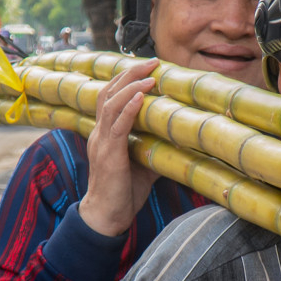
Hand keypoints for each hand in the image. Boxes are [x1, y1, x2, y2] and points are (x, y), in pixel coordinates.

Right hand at [77, 60, 159, 237]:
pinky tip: (141, 97)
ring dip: (132, 86)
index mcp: (105, 134)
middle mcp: (99, 133)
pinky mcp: (109, 156)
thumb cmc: (123, 193)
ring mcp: (102, 143)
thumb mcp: (143, 166)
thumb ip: (155, 149)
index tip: (148, 67)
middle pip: (109, 92)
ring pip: (111, 104)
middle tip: (152, 62)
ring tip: (150, 75)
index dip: (127, 79)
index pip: (111, 96)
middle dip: (130, 73)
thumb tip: (180, 140)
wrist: (105, 218)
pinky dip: (129, 109)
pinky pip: (117, 127)